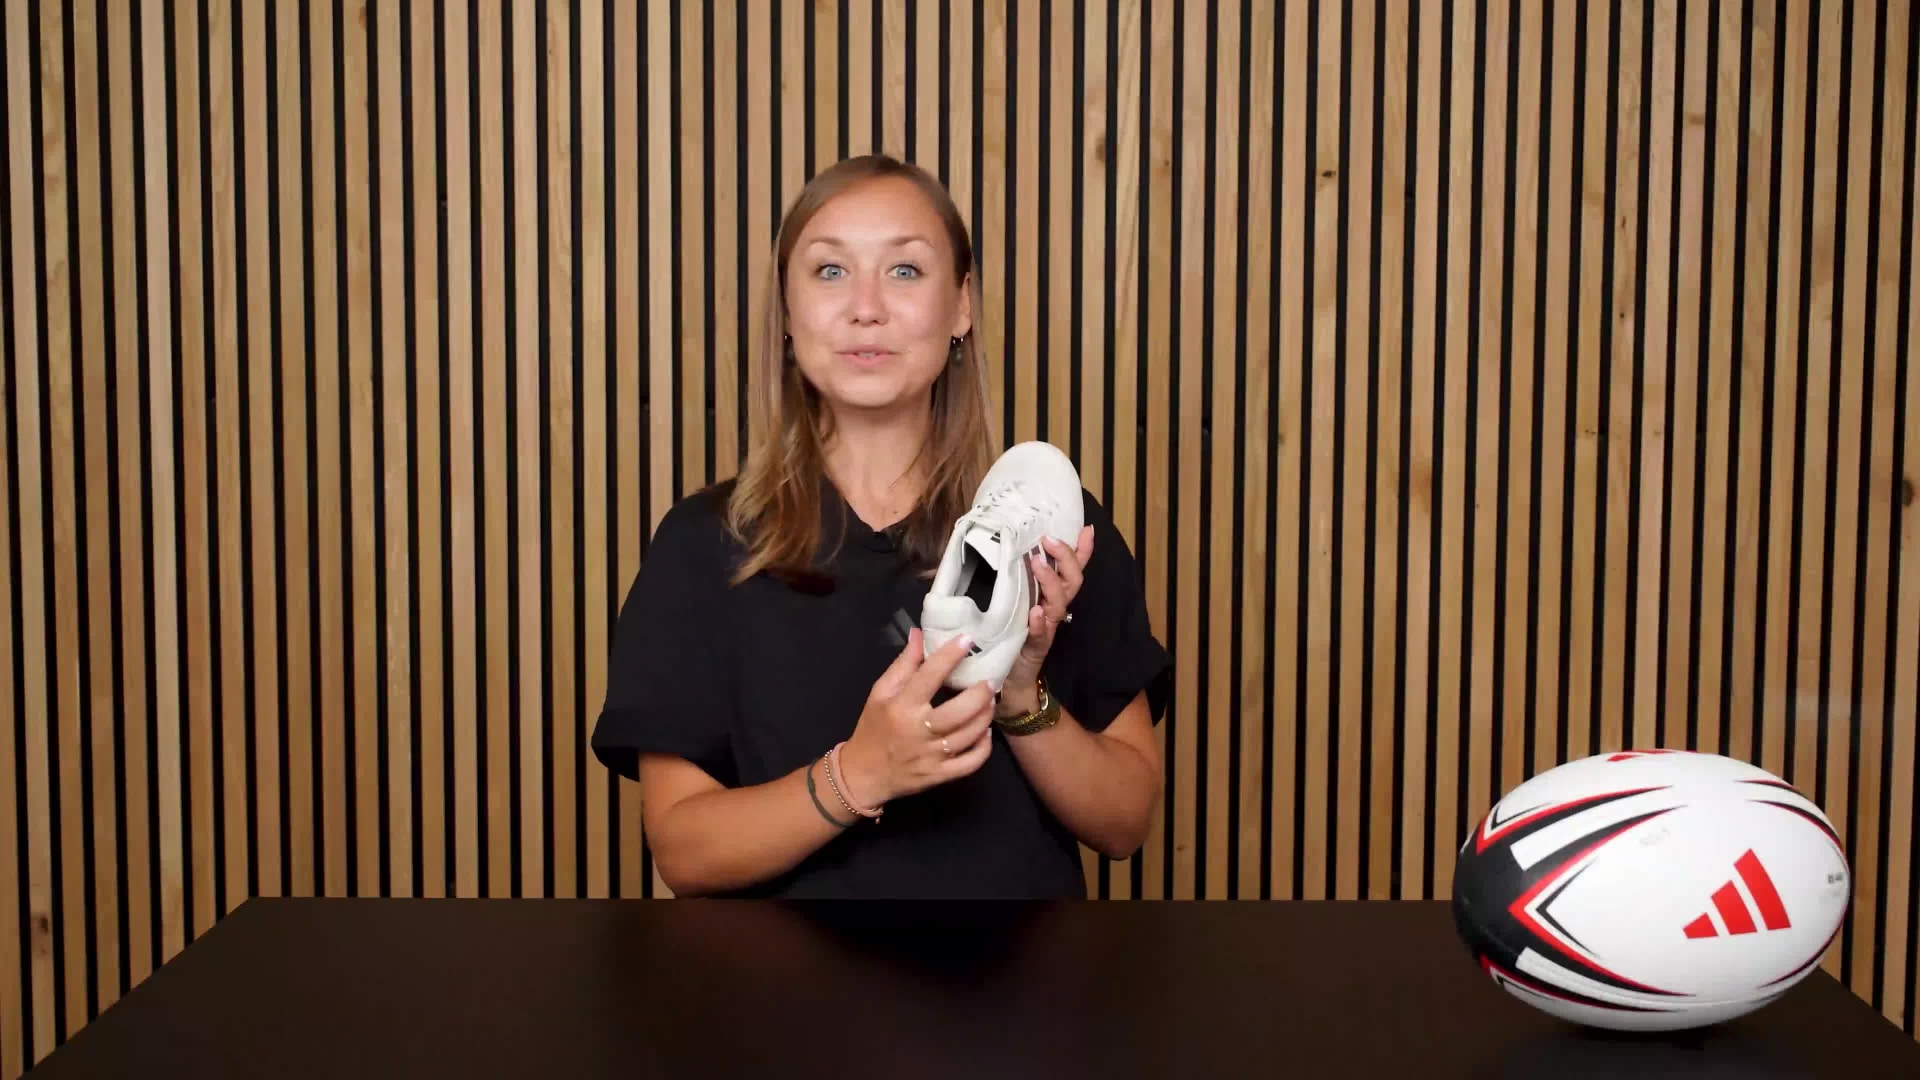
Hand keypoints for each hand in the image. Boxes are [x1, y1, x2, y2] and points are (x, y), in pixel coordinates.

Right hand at [837, 628, 996, 806]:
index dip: (950, 656)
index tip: (967, 640)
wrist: (865, 774)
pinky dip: (983, 748)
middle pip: (958, 711)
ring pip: (968, 736)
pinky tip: (985, 733)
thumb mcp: (880, 693)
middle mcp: (918, 730)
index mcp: (901, 706)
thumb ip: (902, 664)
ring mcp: (931, 756)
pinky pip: (970, 763)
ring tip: (990, 703)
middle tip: (989, 682)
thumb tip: (919, 634)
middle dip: (979, 694)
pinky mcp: (939, 775)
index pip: (929, 676)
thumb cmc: (873, 728)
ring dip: (985, 717)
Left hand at [1000, 525, 1095, 706]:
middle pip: (1073, 581)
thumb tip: (997, 545)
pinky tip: (1035, 612)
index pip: (1073, 569)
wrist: (1008, 676)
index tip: (1086, 529)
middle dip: (1065, 558)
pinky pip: (1042, 635)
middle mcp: (1054, 609)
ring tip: (1037, 564)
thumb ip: (1010, 576)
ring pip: (1059, 603)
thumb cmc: (1009, 633)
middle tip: (1047, 539)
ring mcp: (1048, 628)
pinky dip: (1040, 623)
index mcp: (1050, 595)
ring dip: (1050, 582)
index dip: (1082, 550)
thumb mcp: (1011, 599)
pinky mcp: (1036, 648)